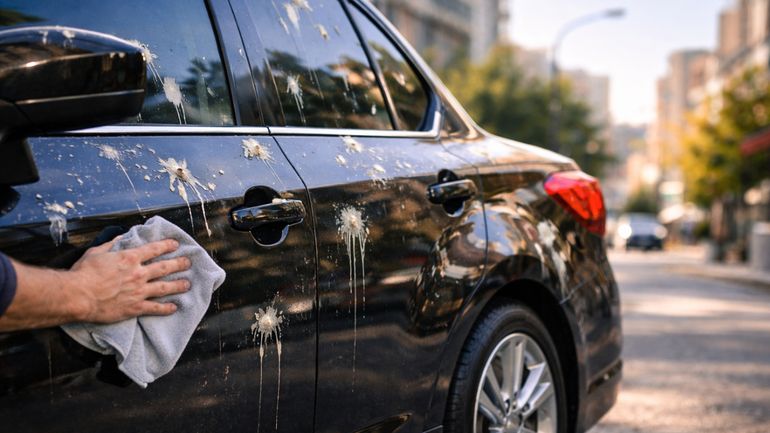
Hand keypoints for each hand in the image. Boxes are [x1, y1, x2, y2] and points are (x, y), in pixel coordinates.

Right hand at [68, 237, 190, 322]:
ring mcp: (139, 291)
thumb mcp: (96, 252)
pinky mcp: (135, 307)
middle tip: (188, 263)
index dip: (166, 246)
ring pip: (164, 287)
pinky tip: (174, 307)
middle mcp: (138, 273)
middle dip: (178, 264)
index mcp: (129, 258)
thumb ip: (112, 244)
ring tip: (187, 284)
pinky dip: (166, 308)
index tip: (175, 244)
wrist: (78, 296)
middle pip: (164, 267)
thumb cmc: (83, 273)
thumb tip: (122, 237)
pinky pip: (155, 308)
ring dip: (178, 285)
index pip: (154, 249)